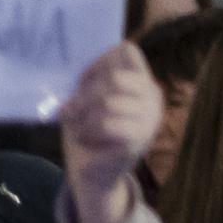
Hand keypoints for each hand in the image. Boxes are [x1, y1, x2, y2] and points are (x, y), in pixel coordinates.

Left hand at [58, 36, 156, 222]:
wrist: (90, 170)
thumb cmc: (87, 129)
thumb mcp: (87, 98)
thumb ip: (90, 79)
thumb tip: (81, 65)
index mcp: (141, 81)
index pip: (127, 51)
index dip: (99, 62)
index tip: (81, 82)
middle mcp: (153, 96)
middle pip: (115, 78)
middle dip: (84, 95)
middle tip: (69, 111)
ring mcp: (150, 118)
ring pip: (108, 102)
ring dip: (81, 116)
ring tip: (77, 128)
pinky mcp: (139, 140)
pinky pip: (107, 124)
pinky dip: (87, 131)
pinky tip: (85, 139)